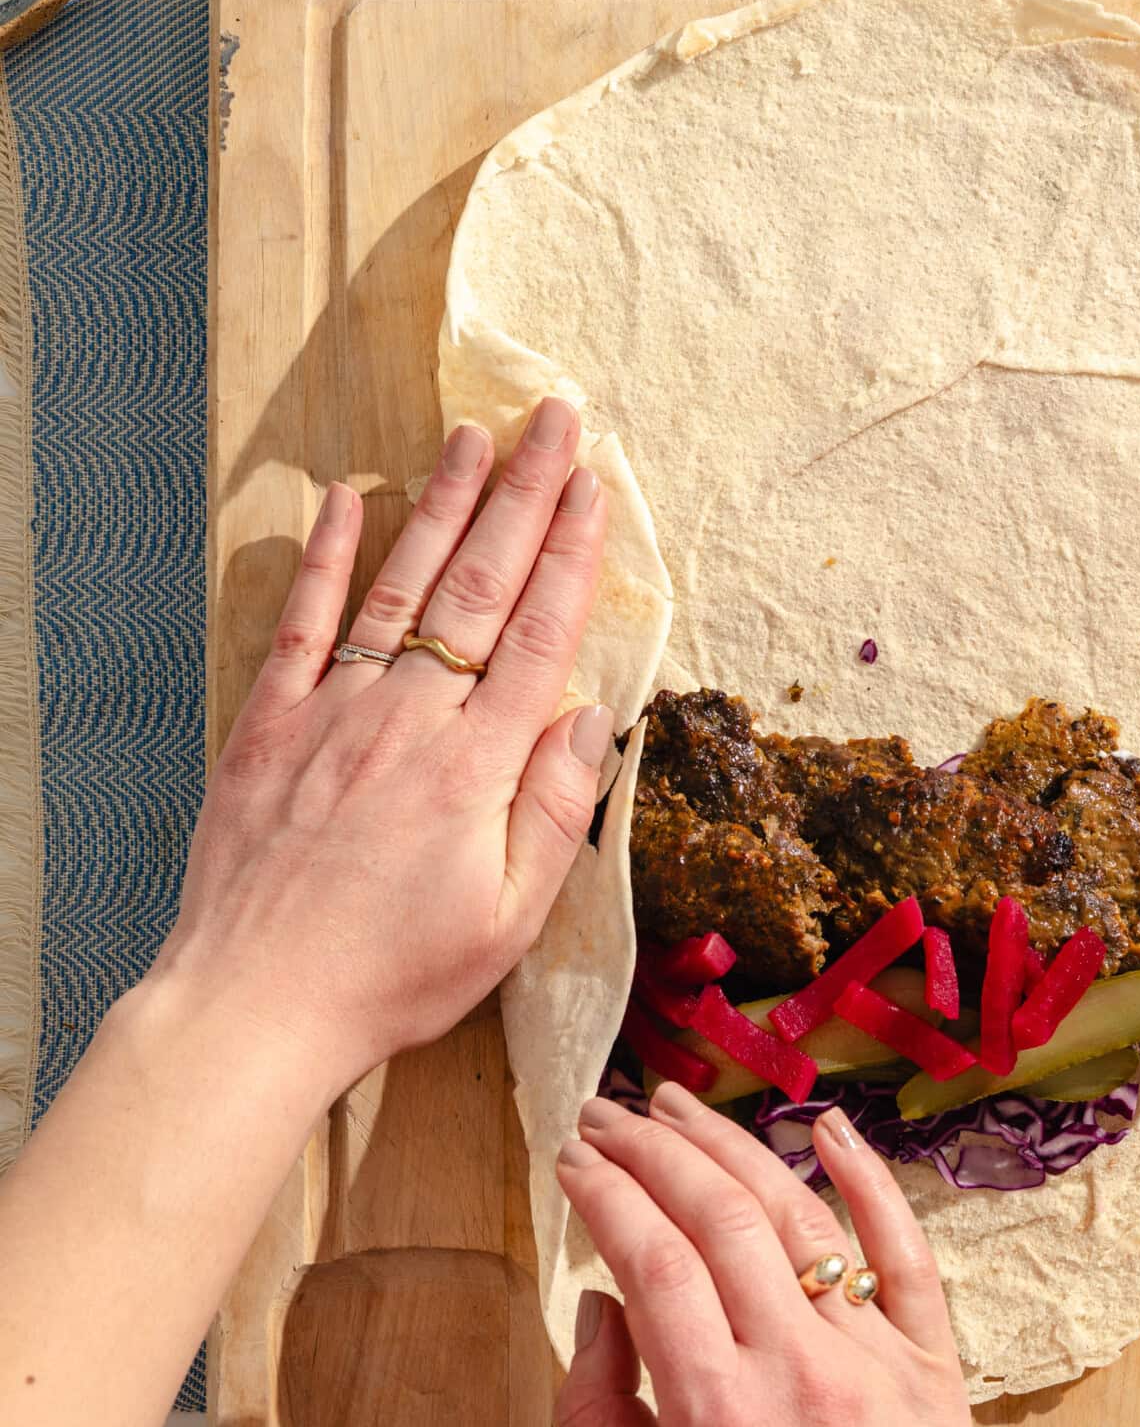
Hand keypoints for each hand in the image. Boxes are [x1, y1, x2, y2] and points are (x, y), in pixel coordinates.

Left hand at [156, 397, 610, 1097]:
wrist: (255, 1005)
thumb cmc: (392, 977)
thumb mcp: (509, 922)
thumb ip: (555, 813)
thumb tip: (586, 717)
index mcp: (478, 767)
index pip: (539, 635)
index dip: (574, 554)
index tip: (596, 487)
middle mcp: (411, 719)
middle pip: (481, 586)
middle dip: (526, 496)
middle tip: (555, 420)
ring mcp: (336, 713)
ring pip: (402, 586)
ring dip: (443, 504)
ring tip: (476, 436)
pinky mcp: (270, 725)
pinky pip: (306, 624)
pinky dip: (329, 558)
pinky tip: (349, 500)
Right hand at [556, 1087, 1001, 1426]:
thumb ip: (601, 1415)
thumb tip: (599, 1302)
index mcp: (719, 1416)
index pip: (652, 1259)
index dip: (606, 1193)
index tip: (574, 1159)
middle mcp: (799, 1369)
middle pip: (718, 1214)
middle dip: (651, 1148)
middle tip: (608, 1115)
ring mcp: (873, 1356)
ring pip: (797, 1214)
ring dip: (729, 1144)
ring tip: (678, 1107)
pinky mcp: (932, 1358)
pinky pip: (902, 1249)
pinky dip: (867, 1178)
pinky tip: (826, 1128)